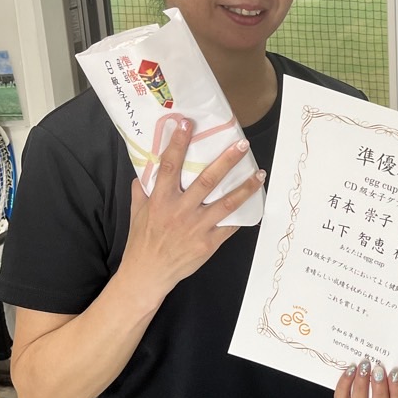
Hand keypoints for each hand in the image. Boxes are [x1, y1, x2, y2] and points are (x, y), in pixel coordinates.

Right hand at [122, 118, 265, 304]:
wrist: (148, 273)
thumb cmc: (143, 240)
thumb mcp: (137, 212)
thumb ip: (143, 189)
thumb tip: (145, 169)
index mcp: (161, 199)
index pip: (170, 166)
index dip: (178, 143)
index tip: (187, 123)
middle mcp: (180, 210)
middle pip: (207, 180)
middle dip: (227, 160)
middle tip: (242, 144)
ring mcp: (197, 227)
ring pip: (227, 203)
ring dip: (245, 187)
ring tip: (260, 173)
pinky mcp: (208, 243)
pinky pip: (230, 225)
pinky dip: (244, 214)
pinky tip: (255, 202)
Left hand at [334, 361, 397, 397]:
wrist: (369, 393)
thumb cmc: (387, 388)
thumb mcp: (395, 387)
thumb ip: (397, 380)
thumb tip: (396, 363)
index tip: (395, 373)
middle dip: (380, 391)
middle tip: (378, 370)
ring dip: (361, 387)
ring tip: (364, 367)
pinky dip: (344, 385)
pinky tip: (351, 371)